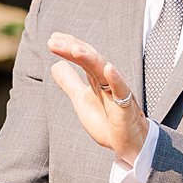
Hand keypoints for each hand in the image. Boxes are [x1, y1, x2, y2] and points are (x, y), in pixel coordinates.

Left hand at [45, 33, 145, 164]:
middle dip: (73, 48)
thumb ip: (70, 82)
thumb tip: (55, 65)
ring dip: (90, 59)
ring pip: (103, 72)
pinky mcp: (126, 108)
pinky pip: (122, 91)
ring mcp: (117, 93)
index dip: (69, 46)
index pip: (83, 57)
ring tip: (74, 49)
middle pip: (90, 60)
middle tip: (54, 41)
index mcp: (96, 79)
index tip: (53, 38)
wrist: (129, 144)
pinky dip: (116, 79)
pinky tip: (108, 68)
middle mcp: (107, 81)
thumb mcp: (81, 99)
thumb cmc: (107, 120)